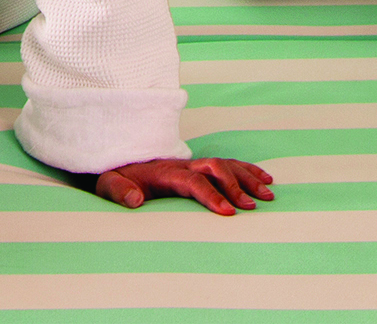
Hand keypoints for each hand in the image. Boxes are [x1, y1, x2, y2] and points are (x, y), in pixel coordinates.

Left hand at [94, 157, 273, 215]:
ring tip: (267, 196)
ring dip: (248, 178)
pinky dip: (248, 170)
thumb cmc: (118, 179)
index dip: (211, 195)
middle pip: (214, 168)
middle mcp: (183, 165)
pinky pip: (228, 164)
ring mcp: (193, 165)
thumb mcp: (109, 185)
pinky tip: (265, 180)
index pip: (193, 181)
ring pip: (226, 165)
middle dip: (234, 186)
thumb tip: (136, 199)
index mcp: (165, 172)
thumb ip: (118, 192)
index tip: (228, 212)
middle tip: (250, 207)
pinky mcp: (199, 168)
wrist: (121, 165)